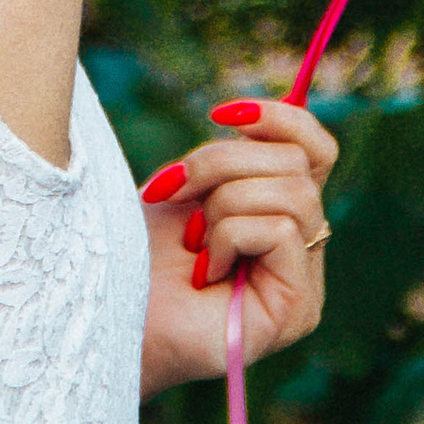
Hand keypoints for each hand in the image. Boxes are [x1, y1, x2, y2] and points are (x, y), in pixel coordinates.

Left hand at [136, 98, 338, 394]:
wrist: (108, 314)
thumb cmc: (139, 252)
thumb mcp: (189, 185)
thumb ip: (234, 154)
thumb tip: (260, 110)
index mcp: (283, 215)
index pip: (316, 149)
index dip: (279, 118)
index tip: (220, 114)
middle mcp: (304, 251)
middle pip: (298, 163)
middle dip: (223, 162)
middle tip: (174, 188)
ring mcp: (304, 285)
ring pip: (294, 194)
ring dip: (224, 202)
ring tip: (192, 237)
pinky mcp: (295, 311)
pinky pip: (280, 231)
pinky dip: (229, 236)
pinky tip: (203, 270)